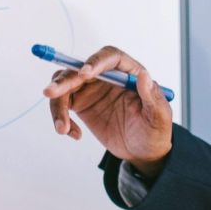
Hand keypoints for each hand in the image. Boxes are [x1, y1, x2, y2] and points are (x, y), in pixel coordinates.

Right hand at [42, 45, 172, 174]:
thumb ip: (152, 96)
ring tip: (62, 128)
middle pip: (80, 69)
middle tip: (50, 93)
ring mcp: (92, 89)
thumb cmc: (155, 132)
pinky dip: (60, 118)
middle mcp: (108, 77)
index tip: (84, 74)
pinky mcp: (81, 104)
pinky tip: (72, 134)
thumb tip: (144, 76)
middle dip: (64, 81)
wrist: (142, 152)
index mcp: (129, 73)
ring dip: (57, 104)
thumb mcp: (160, 117)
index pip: (111, 57)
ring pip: (65, 84)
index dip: (96, 61)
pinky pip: (61, 104)